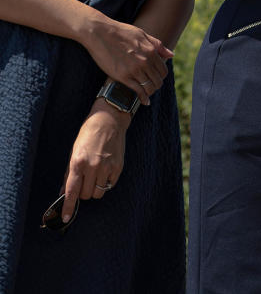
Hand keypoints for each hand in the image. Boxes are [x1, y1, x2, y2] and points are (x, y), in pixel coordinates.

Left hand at [62, 99, 129, 219]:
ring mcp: (107, 167)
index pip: (71, 191)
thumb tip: (64, 192)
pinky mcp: (118, 167)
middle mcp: (93, 167)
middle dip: (83, 193)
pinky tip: (105, 172)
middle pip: (86, 195)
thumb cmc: (88, 135)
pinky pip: (110, 185)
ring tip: (95, 178)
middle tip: (84, 183)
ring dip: (94, 190)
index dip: (68, 207)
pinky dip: (105, 184)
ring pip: (98, 193)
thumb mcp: (74, 152)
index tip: (67, 218)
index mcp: (78, 163)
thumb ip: (69, 173)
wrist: (109, 120)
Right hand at [79, 15, 171, 102]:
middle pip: (158, 80)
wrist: (100, 32)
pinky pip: (137, 90)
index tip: (156, 79)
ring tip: (146, 94)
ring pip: (149, 87)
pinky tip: (143, 101)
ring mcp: (134, 69)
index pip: (163, 70)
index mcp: (151, 51)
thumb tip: (171, 55)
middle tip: (151, 89)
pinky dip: (142, 97)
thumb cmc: (120, 31)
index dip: (161, 77)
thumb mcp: (142, 34)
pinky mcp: (122, 76)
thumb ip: (158, 45)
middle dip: (156, 86)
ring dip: (149, 92)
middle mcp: (145, 61)